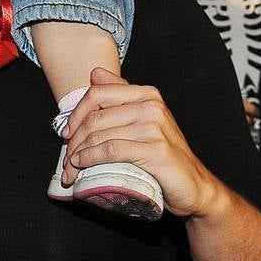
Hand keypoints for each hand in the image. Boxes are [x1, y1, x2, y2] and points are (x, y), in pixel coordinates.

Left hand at [61, 68, 219, 218]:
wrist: (194, 186)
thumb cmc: (163, 155)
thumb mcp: (143, 121)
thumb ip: (121, 95)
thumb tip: (95, 74)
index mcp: (146, 94)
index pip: (97, 93)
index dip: (75, 114)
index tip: (66, 133)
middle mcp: (151, 106)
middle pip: (96, 117)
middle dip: (74, 140)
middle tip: (65, 160)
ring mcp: (155, 128)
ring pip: (101, 135)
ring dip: (78, 155)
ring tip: (70, 170)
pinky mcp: (156, 151)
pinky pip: (112, 150)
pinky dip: (91, 158)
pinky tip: (81, 165)